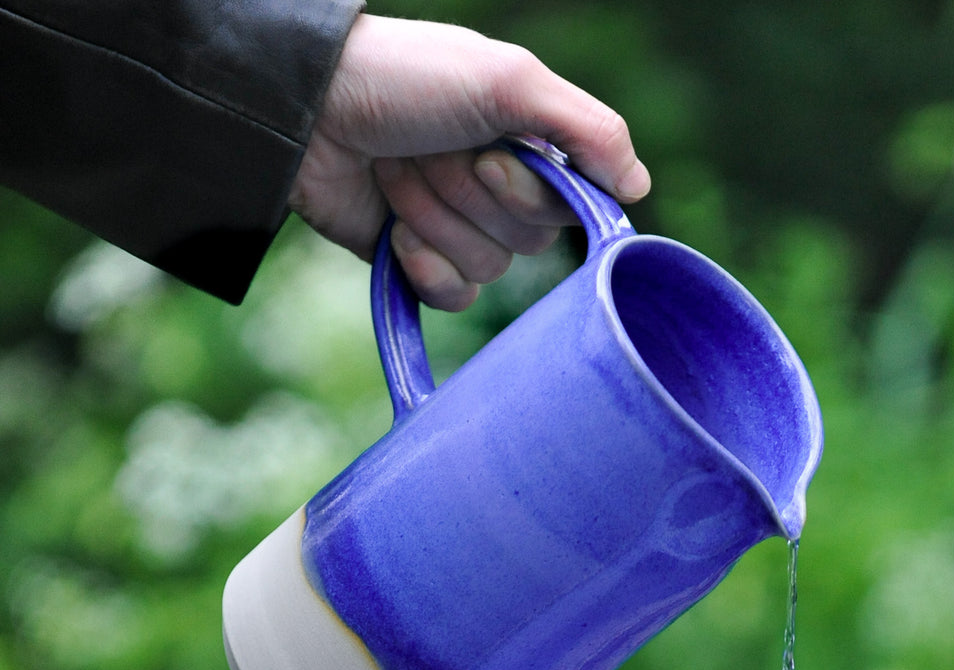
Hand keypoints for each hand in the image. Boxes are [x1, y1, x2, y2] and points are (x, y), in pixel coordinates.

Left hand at [287, 14, 650, 310]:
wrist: (304, 108)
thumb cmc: (407, 80)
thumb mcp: (510, 80)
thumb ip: (590, 129)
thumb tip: (639, 190)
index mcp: (531, 142)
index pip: (573, 204)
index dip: (532, 191)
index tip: (490, 152)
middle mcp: (502, 187)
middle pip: (531, 242)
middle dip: (471, 198)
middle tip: (430, 152)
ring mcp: (457, 226)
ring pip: (489, 269)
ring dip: (437, 219)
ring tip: (397, 173)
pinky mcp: (417, 259)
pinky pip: (453, 295)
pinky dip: (424, 266)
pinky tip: (395, 231)